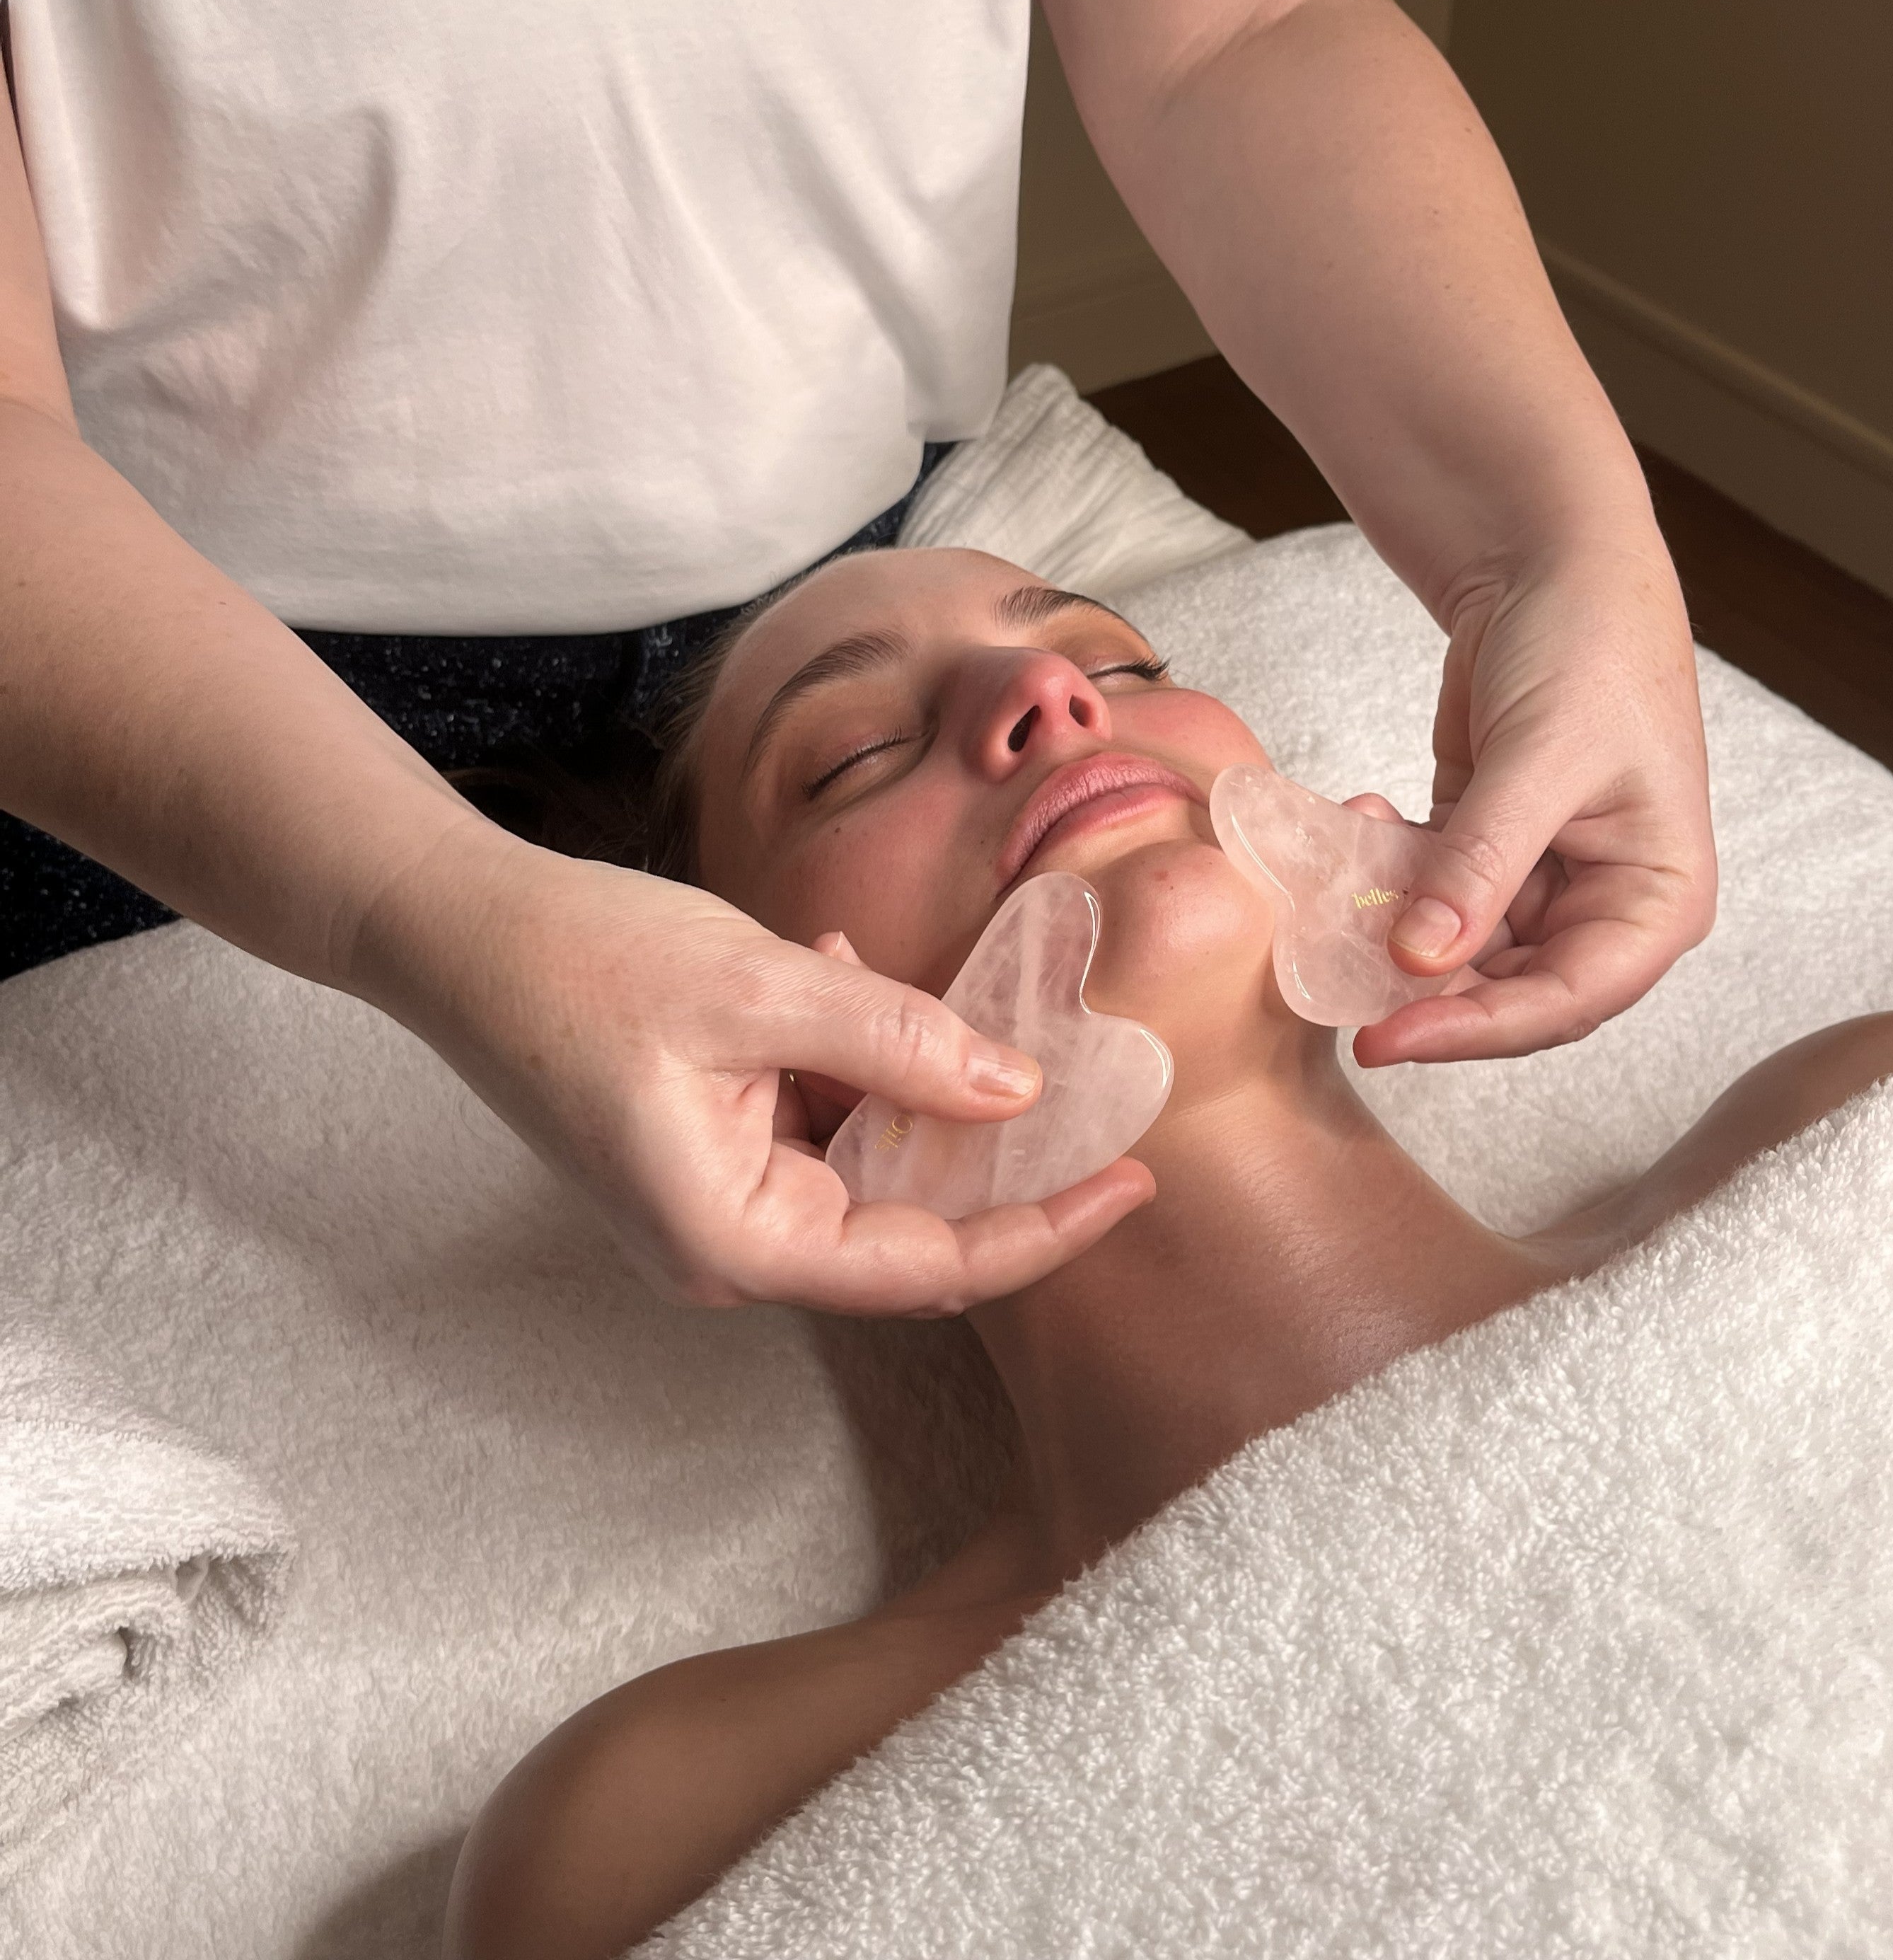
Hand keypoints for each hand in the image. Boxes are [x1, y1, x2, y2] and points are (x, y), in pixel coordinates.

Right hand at [350, 821, 1154, 1312]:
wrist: (456, 931)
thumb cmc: (583, 961)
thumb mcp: (760, 989)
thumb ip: (895, 1040)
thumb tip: (1015, 1087)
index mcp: (736, 1240)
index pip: (929, 1265)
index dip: (1042, 1226)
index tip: (1133, 1181)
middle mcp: (731, 1248)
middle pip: (909, 1220)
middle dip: (991, 1144)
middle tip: (1078, 1068)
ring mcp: (718, 1206)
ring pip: (868, 1162)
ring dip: (910, 1079)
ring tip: (904, 981)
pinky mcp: (712, 1156)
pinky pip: (819, 1125)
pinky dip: (851, 1058)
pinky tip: (832, 973)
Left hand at [1353, 538, 1716, 1068]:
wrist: (1551, 562)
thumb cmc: (1588, 646)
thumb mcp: (1539, 757)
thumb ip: (1480, 863)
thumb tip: (1420, 959)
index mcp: (1656, 898)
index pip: (1569, 1001)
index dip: (1476, 1030)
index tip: (1386, 1038)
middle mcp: (1602, 905)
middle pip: (1508, 993)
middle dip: (1423, 993)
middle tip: (1336, 986)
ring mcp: (1539, 880)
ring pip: (1456, 951)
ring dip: (1391, 931)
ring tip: (1336, 892)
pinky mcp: (1481, 850)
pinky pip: (1425, 895)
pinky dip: (1384, 877)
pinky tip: (1357, 822)